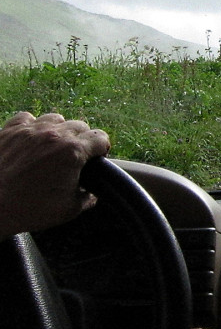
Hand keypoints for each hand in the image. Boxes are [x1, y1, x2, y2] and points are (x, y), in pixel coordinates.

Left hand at [0, 112, 109, 237]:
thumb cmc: (27, 209)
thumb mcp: (68, 210)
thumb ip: (87, 198)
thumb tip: (92, 194)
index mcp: (73, 152)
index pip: (101, 138)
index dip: (102, 149)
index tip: (97, 158)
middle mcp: (54, 135)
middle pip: (80, 126)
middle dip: (83, 140)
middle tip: (75, 157)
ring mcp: (30, 130)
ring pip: (56, 118)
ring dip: (59, 130)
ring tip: (53, 146)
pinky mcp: (9, 131)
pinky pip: (27, 117)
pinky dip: (32, 126)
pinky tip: (31, 139)